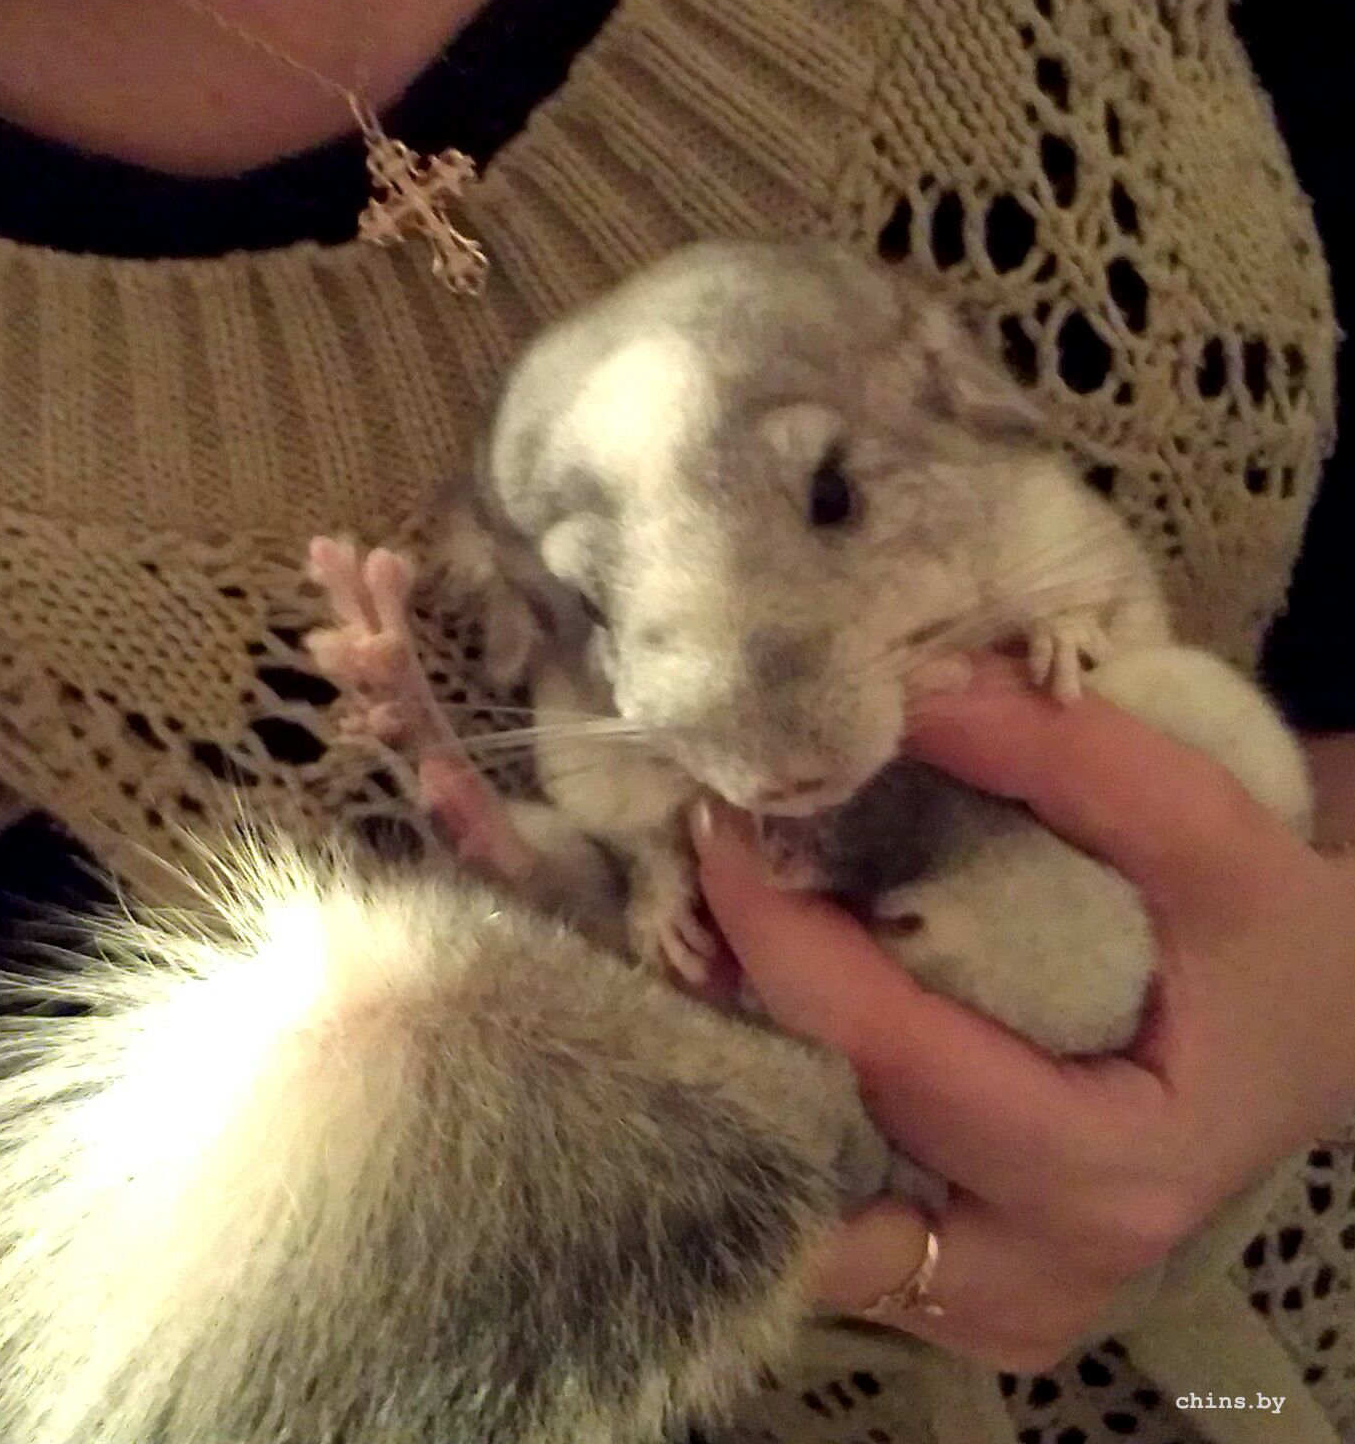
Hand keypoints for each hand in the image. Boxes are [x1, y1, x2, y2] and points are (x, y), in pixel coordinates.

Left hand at [691, 656, 1354, 1370]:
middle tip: (703, 889)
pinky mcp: (962, 1294)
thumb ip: (1073, 761)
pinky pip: (839, 1226)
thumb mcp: (1214, 841)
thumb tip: (909, 692)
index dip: (784, 937)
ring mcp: (992, 1305)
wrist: (1316, 1038)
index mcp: (1108, 1171)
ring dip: (747, 1084)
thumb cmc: (1272, 949)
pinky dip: (788, 1127)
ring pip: (811, 1216)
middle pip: (827, 1149)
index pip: (892, 1054)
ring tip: (720, 957)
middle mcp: (1036, 1272)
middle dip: (742, 1014)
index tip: (718, 831)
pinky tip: (773, 1021)